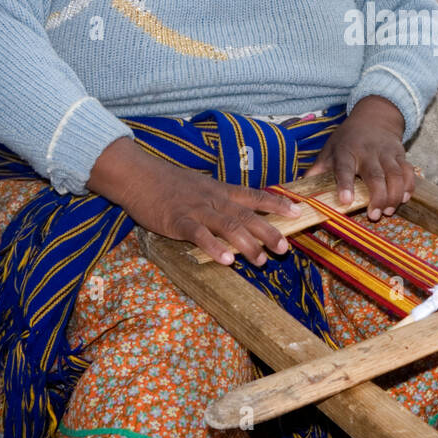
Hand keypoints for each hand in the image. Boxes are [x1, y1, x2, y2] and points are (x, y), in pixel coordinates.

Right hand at [87, 137, 299, 265]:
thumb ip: (221, 200)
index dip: (277, 204)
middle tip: (285, 248)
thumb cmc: (170, 184)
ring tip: (261, 262)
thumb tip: (241, 214)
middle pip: (248, 215)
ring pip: (228, 226)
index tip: (298, 212)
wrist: (139, 175)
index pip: (255, 196)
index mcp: (221, 191)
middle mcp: (215, 199)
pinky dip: (214, 248)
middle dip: (269, 232)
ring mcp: (197, 210)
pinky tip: (226, 260)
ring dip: (247, 244)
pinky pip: (199, 235)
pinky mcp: (178, 221)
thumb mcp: (202, 186)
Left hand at [306, 96, 413, 220]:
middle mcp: (367, 152)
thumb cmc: (348, 139)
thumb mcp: (329, 150)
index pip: (344, 168)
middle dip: (377, 197)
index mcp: (346, 151)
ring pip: (395, 175)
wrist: (374, 117)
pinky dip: (409, 186)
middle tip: (374, 216)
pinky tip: (405, 199)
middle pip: (375, 176)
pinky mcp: (401, 155)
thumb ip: (317, 171)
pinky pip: (408, 172)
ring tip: (389, 211)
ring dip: (394, 195)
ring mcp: (386, 153)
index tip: (345, 201)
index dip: (345, 185)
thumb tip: (298, 193)